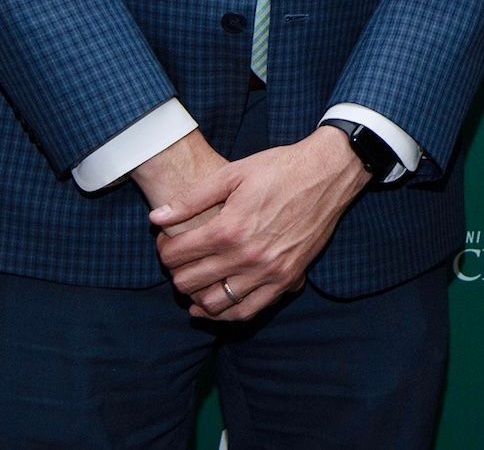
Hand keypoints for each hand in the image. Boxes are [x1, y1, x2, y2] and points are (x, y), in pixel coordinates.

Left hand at [147, 126, 369, 321]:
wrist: (328, 174)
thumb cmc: (279, 169)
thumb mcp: (232, 174)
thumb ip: (191, 199)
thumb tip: (156, 218)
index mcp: (228, 229)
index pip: (175, 255)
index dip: (162, 248)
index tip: (165, 240)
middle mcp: (246, 257)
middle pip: (188, 282)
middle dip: (175, 271)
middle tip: (179, 258)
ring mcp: (268, 272)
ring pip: (214, 303)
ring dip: (196, 295)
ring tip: (194, 280)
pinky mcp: (286, 279)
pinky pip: (247, 311)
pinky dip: (225, 313)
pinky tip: (213, 304)